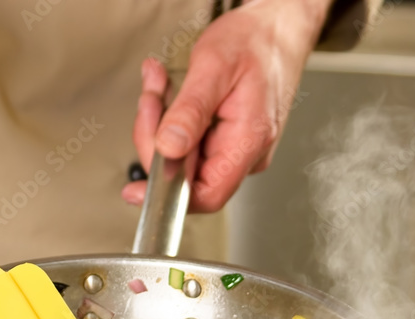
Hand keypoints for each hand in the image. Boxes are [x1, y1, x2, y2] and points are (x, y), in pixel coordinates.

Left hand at [122, 0, 331, 212]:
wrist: (278, 26)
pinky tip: (169, 91)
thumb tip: (168, 149)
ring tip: (159, 85)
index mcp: (249, 140)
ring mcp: (236, 147)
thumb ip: (190, 111)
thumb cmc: (257, 40)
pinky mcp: (225, 139)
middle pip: (185, 174)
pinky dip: (170, 118)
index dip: (169, 197)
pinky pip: (188, 142)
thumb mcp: (215, 67)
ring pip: (181, 157)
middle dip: (155, 138)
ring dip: (160, 122)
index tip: (136, 189)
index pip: (206, 195)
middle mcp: (245, 152)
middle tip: (151, 97)